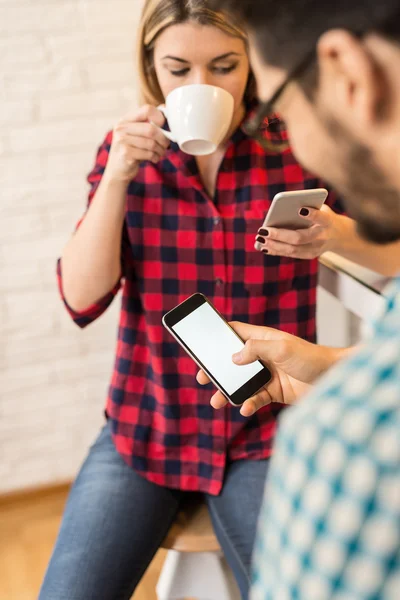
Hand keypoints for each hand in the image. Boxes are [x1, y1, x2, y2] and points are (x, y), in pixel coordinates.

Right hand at [105, 105, 169, 183]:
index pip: (147, 109)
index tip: (163, 127)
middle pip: (151, 129)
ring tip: (160, 153)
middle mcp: (121, 128)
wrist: (117, 171)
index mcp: (125, 120)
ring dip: (160, 150)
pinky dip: (155, 157)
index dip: (160, 117)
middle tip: (166, 145)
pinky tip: (154, 159)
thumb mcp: (136, 134)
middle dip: (163, 139)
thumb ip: (147, 121)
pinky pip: (148, 154)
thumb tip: (164, 108)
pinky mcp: (126, 154)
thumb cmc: (131, 150)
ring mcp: (122, 141)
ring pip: (151, 143)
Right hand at [197, 322, 338, 416]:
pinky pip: (256, 398)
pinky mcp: (274, 391)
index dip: (218, 335)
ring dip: (228, 392)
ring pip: (241, 383)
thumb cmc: (311, 357)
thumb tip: (233, 358)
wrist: (334, 380)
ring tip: (216, 401)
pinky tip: (245, 408)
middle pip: (232, 361)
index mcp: (263, 339)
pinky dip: (248, 404)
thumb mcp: (282, 348)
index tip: (201, 341)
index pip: (235, 332)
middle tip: (201, 378)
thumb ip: (256, 349)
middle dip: (216, 370)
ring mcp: (268, 374)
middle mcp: (263, 356)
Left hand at [255, 205, 340, 258]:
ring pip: (293, 250)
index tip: (301, 210)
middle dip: (279, 235)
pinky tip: (264, 246)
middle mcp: (322, 237)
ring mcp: (316, 249)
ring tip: (260, 239)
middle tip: (263, 230)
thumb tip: (283, 207)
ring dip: (274, 245)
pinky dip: (276, 251)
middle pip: (299, 238)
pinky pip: (291, 255)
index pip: (321, 218)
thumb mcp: (320, 207)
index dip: (312, 215)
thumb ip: (307, 206)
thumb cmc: (323, 216)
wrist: (338, 235)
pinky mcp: (310, 255)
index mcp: (328, 221)